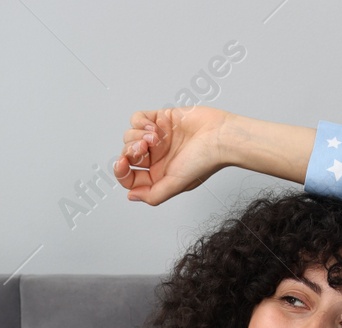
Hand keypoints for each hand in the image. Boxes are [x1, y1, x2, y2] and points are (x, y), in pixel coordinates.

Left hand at [113, 106, 232, 205]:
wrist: (220, 136)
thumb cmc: (204, 161)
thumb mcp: (176, 184)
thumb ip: (153, 195)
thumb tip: (132, 196)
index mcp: (159, 176)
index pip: (130, 177)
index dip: (121, 171)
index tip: (122, 163)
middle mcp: (157, 158)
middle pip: (127, 155)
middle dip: (131, 151)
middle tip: (144, 148)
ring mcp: (158, 138)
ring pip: (130, 136)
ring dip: (138, 136)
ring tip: (155, 138)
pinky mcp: (161, 119)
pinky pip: (138, 119)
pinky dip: (141, 122)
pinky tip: (155, 128)